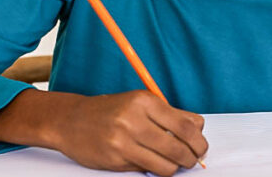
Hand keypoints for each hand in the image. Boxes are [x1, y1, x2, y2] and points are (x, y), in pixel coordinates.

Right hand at [53, 90, 207, 175]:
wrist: (70, 120)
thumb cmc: (110, 111)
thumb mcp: (139, 103)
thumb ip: (169, 114)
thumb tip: (198, 129)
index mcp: (144, 101)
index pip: (185, 126)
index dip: (199, 141)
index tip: (201, 146)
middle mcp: (133, 120)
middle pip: (179, 147)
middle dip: (191, 158)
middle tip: (192, 160)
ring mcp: (123, 141)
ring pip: (165, 165)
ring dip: (174, 168)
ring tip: (173, 164)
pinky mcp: (115, 160)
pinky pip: (147, 170)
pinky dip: (155, 169)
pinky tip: (151, 162)